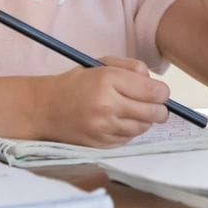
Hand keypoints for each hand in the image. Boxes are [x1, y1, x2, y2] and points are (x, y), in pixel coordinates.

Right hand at [34, 56, 170, 146]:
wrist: (45, 108)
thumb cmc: (77, 82)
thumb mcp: (103, 64)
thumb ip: (132, 68)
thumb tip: (155, 83)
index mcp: (108, 80)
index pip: (153, 91)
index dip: (162, 92)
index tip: (160, 91)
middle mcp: (107, 105)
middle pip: (154, 113)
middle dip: (160, 108)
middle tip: (156, 104)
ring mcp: (103, 128)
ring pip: (143, 127)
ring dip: (145, 120)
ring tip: (134, 110)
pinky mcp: (101, 144)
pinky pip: (129, 139)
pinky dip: (130, 131)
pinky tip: (120, 121)